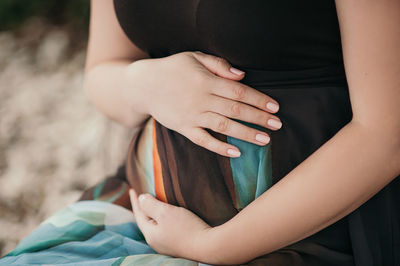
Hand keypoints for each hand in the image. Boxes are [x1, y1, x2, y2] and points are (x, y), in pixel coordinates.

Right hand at [125, 51, 281, 157]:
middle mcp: (201, 99)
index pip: (239, 92)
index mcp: (206, 81)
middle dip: (259, 118)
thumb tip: (242, 76)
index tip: (275, 107)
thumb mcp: (194, 57)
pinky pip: (203, 140)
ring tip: (265, 140)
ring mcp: (192, 116)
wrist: (143, 85)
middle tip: (278, 125)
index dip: (259, 100)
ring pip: (224, 127)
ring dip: (246, 134)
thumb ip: (219, 65)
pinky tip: (236, 153)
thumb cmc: (172, 69)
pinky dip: (219, 148)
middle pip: (236, 110)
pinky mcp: (183, 128)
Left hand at [129, 189, 220, 263]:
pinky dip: (165, 219)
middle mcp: (157, 242)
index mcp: (151, 234)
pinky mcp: (180, 244)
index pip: (139, 214)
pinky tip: (171, 217)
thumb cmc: (187, 229)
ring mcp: (168, 244)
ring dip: (155, 214)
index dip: (135, 201)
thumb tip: (141, 199)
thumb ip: (151, 205)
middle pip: (147, 221)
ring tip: (155, 205)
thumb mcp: (165, 213)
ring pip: (157, 225)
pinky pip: (167, 229)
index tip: (132, 190)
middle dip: (143, 209)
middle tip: (141, 197)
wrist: (209, 246)